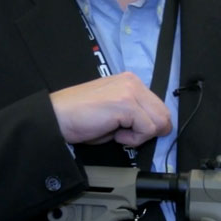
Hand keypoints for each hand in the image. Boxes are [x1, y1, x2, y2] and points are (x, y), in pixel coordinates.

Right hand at [50, 72, 171, 145]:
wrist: (57, 117)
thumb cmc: (81, 117)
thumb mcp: (115, 113)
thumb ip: (134, 115)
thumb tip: (152, 128)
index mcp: (131, 81)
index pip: (159, 106)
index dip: (151, 124)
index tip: (133, 132)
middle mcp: (133, 82)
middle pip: (163, 114)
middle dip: (149, 131)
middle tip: (126, 135)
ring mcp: (131, 91)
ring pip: (158, 122)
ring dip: (141, 135)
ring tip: (119, 134)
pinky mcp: (126, 104)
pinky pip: (147, 129)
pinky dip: (133, 139)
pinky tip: (115, 134)